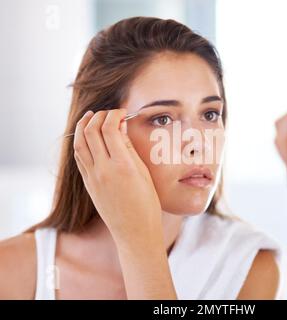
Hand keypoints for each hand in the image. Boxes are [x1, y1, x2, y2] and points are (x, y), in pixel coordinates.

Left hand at [73, 108, 161, 242]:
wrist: (135, 232)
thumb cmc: (147, 204)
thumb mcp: (144, 173)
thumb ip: (129, 149)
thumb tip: (120, 128)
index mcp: (122, 166)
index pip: (109, 129)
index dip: (114, 115)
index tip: (122, 112)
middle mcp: (103, 170)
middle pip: (91, 131)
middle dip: (99, 116)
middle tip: (109, 113)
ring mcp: (92, 178)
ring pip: (79, 143)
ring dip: (84, 126)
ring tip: (91, 117)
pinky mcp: (88, 184)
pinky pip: (79, 157)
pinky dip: (81, 142)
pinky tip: (87, 137)